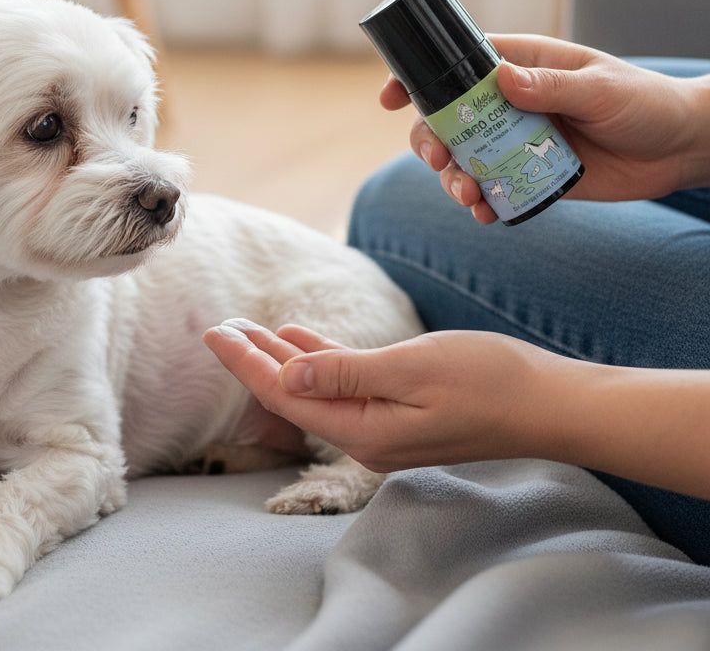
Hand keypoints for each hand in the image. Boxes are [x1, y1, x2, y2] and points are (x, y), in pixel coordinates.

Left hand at [204, 319, 709, 498]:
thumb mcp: (409, 369)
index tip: (210, 331)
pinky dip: (320, 357)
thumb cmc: (486, 381)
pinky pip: (346, 381)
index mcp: (361, 430)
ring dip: (281, 356)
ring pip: (316, 385)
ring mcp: (384, 423)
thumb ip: (344, 372)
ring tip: (247, 329)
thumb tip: (286, 373)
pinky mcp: (402, 408)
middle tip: (217, 326)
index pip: (284, 394)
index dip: (244, 363)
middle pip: (292, 393)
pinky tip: (300, 336)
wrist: (549, 404)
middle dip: (252, 360)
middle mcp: (365, 434)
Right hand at [381, 34, 709, 222]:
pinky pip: (491, 191)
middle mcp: (508, 103)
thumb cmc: (643, 102)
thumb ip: (551, 86)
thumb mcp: (600, 88)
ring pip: (462, 158)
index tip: (390, 98)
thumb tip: (502, 78)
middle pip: (445, 118)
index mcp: (520, 67)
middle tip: (439, 159)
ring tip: (468, 197)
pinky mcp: (528, 176)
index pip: (456, 65)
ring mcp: (514, 141)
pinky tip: (486, 215)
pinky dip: (481, 205)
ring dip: (451, 178)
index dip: (417, 78)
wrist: (679, 150)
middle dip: (428, 140)